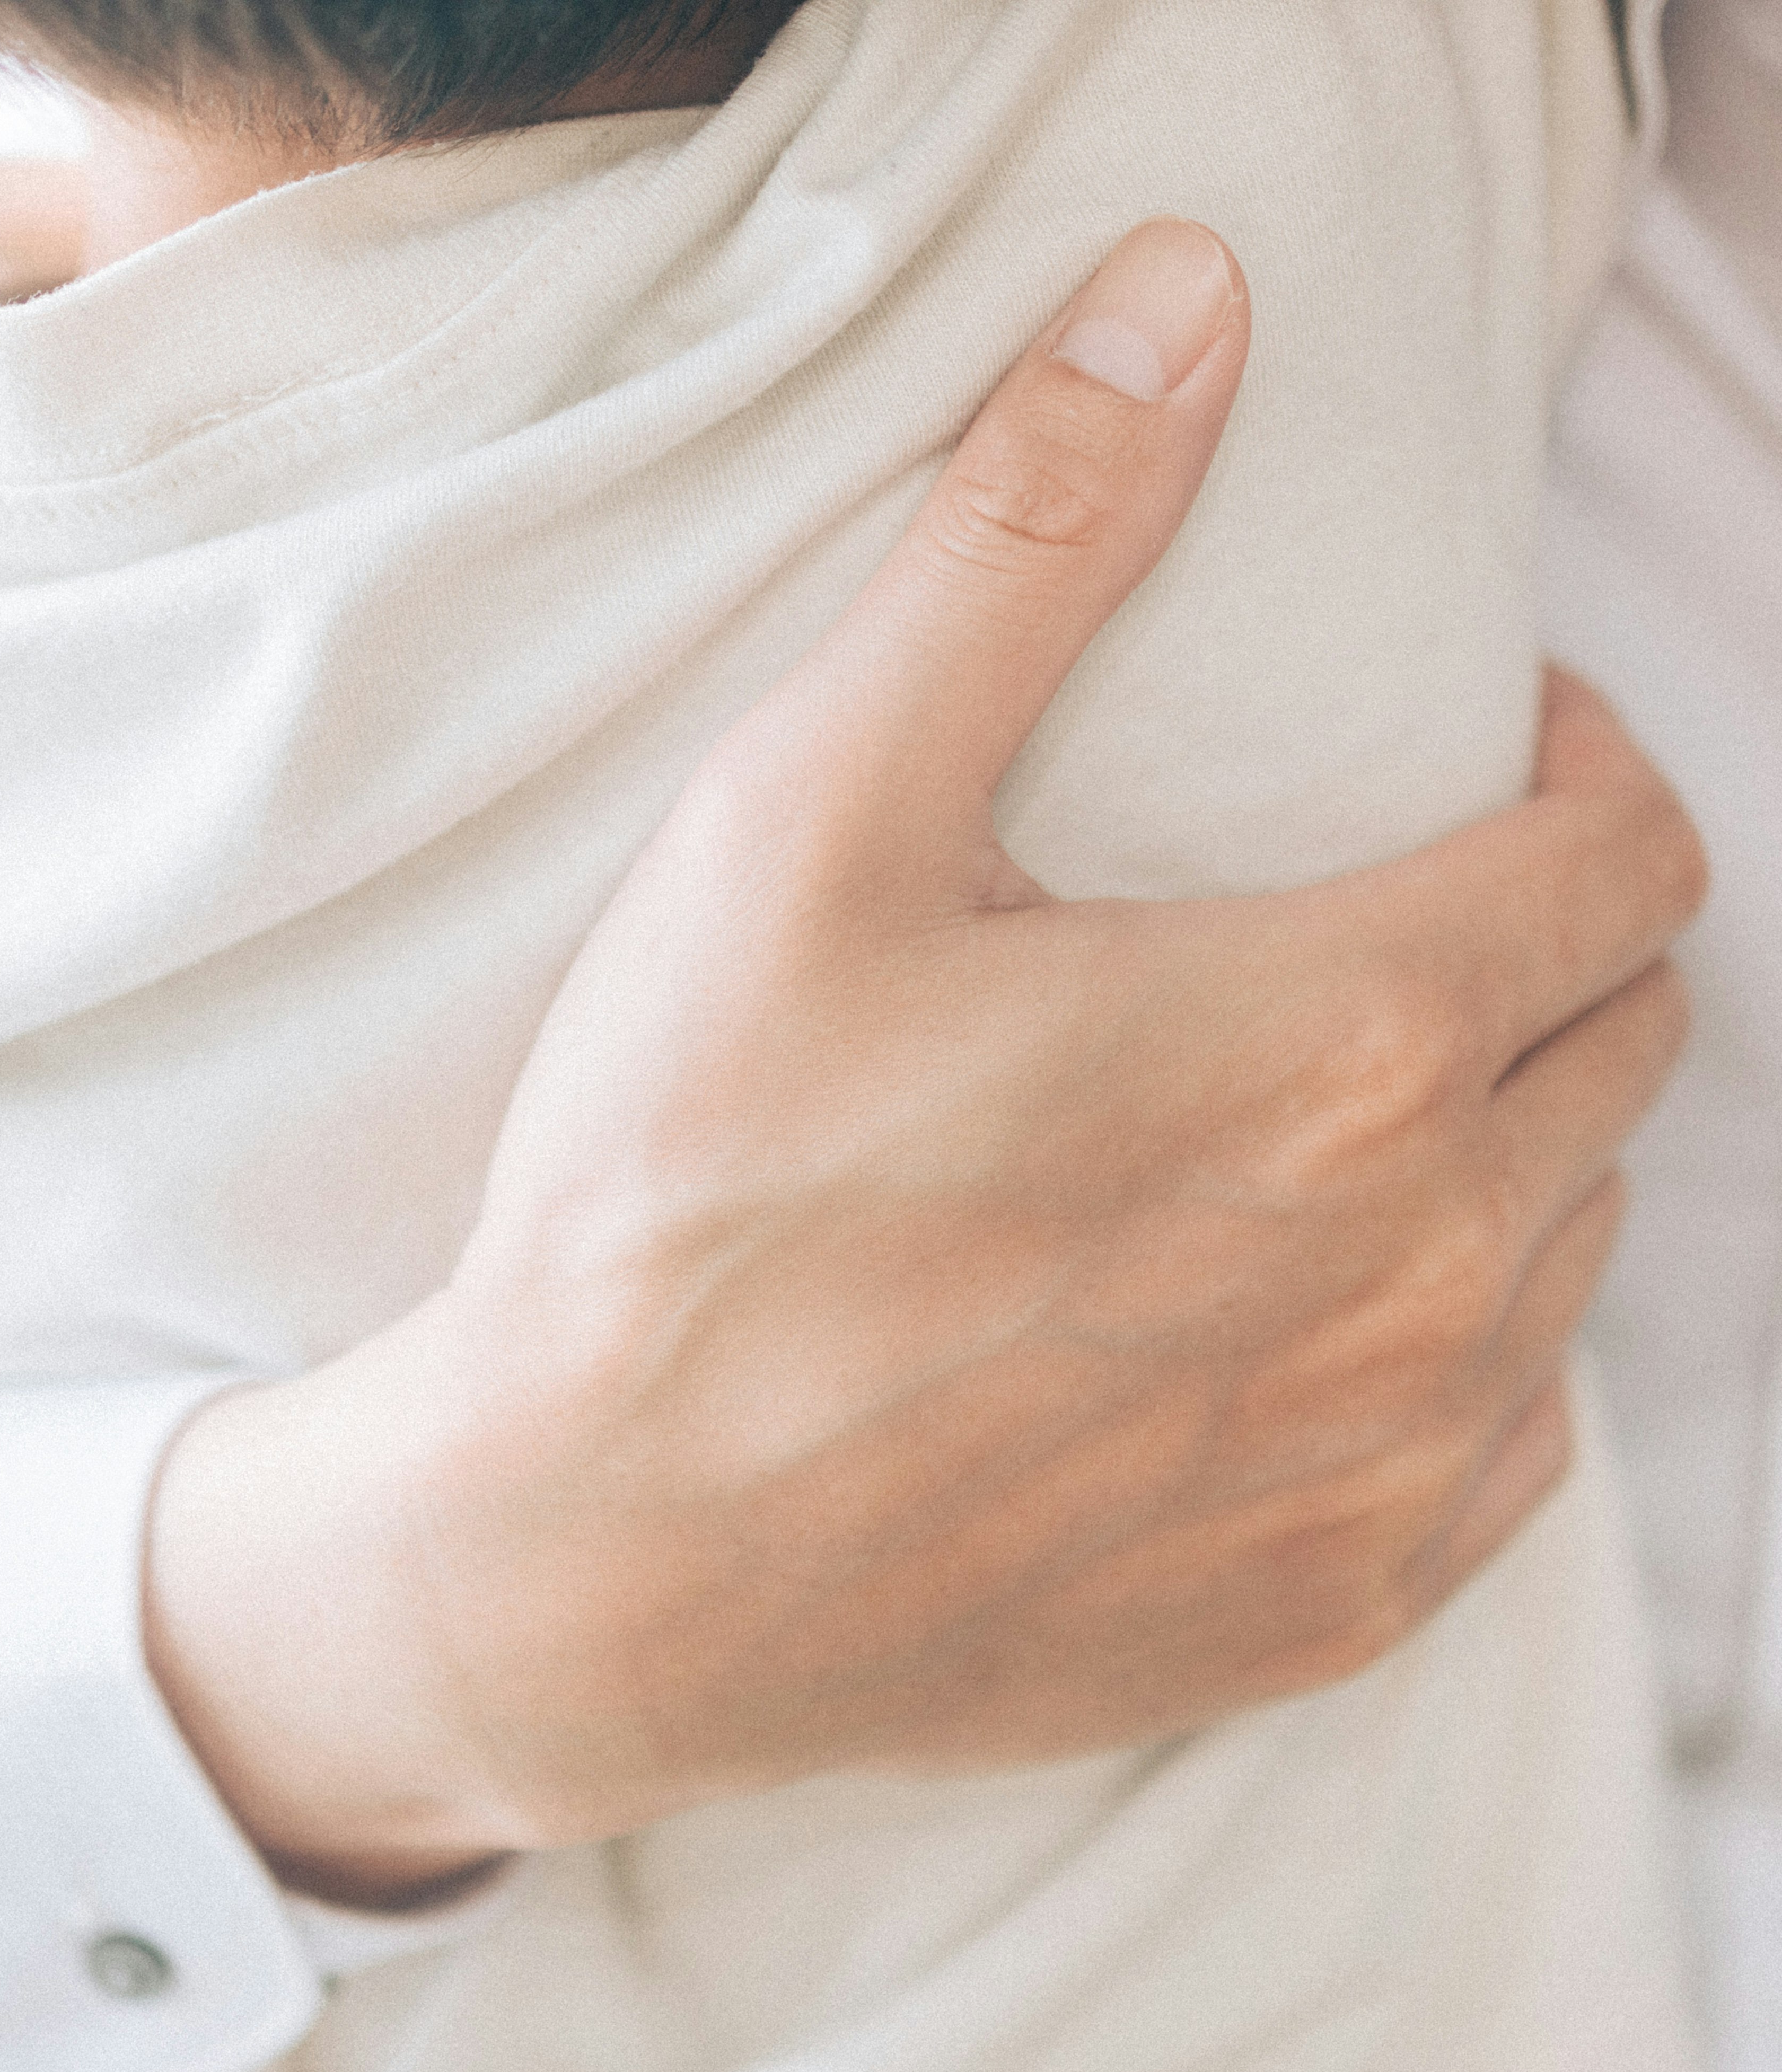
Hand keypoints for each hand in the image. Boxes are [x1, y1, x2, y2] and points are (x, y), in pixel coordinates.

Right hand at [145, 221, 1704, 1898]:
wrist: (601, 1566)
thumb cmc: (687, 1202)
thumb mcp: (810, 827)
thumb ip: (1024, 551)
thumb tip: (1183, 306)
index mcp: (1347, 1045)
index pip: (1627, 863)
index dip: (1580, 773)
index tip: (1480, 759)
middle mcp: (1429, 1267)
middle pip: (1619, 1050)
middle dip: (1540, 953)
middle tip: (1376, 930)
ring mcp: (1392, 1461)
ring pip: (1572, 1249)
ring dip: (1496, 1156)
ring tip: (1325, 1128)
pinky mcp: (1334, 1608)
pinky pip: (1512, 1449)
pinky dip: (1460, 1364)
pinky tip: (1314, 1328)